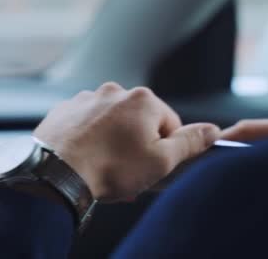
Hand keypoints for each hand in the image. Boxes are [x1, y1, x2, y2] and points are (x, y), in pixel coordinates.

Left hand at [34, 82, 219, 202]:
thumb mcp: (161, 161)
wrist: (56, 174)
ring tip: (104, 169)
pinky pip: (86, 125)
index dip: (166, 149)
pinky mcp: (65, 110)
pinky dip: (89, 140)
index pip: (170, 123)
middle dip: (138, 146)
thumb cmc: (110, 168)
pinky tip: (86, 161)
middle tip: (128, 173)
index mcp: (143, 100)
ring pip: (112, 123)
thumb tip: (212, 130)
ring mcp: (87, 99)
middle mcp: (115, 92)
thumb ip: (190, 143)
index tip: (153, 167)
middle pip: (140, 122)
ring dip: (114, 143)